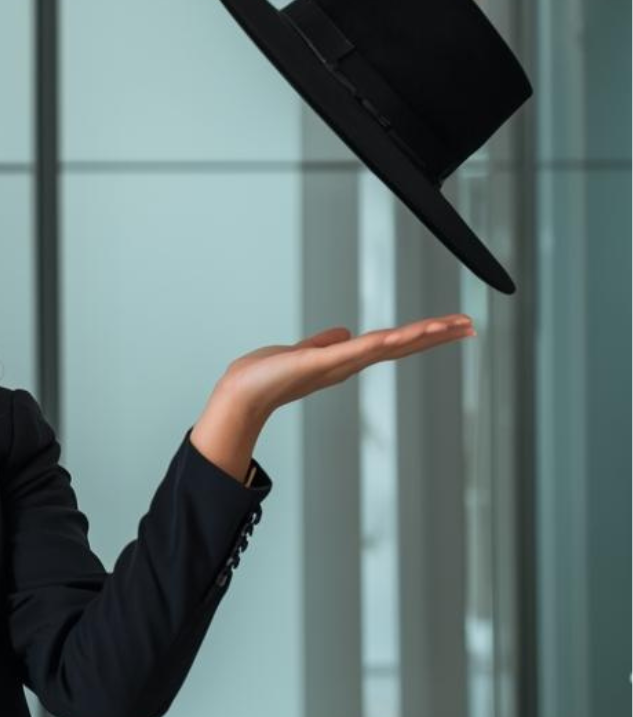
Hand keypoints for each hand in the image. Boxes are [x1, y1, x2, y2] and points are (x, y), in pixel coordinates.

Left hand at [220, 313, 475, 424]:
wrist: (243, 391)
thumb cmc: (268, 374)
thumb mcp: (304, 351)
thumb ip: (324, 342)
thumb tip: (342, 332)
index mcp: (348, 358)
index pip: (394, 343)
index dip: (423, 335)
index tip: (452, 326)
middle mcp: (350, 364)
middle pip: (403, 345)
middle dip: (437, 335)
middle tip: (471, 326)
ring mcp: (341, 364)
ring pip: (391, 345)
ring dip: (423, 335)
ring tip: (454, 325)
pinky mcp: (326, 361)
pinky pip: (362, 348)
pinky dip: (385, 341)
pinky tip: (405, 333)